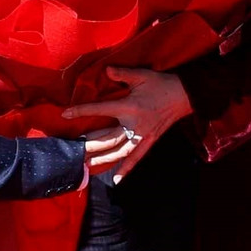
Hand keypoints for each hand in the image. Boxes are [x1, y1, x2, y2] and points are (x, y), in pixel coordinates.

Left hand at [63, 67, 191, 183]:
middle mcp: (133, 124)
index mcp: (129, 106)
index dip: (82, 111)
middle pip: (108, 137)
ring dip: (103, 159)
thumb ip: (122, 74)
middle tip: (74, 152)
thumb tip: (105, 70)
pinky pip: (137, 158)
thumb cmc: (161, 84)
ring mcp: (142, 135)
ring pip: (119, 151)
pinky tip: (117, 180)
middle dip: (90, 145)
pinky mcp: (150, 141)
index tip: (65, 114)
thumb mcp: (141, 75)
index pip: (100, 109)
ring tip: (87, 165)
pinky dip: (127, 169)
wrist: (185, 95)